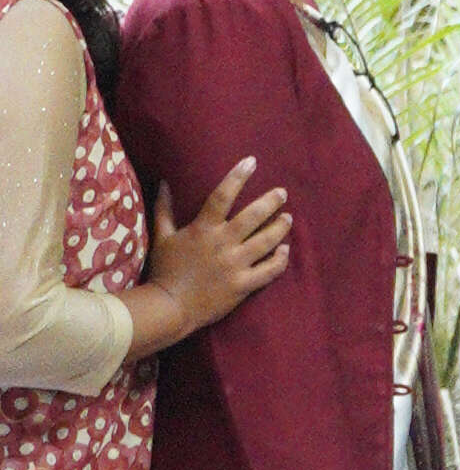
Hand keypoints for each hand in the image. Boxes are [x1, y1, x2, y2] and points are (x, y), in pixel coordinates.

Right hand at [132, 160, 291, 351]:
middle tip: (282, 193)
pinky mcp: (243, 285)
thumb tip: (163, 183)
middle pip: (254, 216)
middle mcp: (222, 243)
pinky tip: (285, 251)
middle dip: (271, 201)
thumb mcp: (161, 237)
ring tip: (288, 218)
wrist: (169, 308)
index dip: (238, 176)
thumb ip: (164, 209)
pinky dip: (281, 259)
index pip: (223, 195)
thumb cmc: (164, 271)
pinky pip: (269, 270)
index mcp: (203, 229)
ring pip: (267, 241)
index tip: (252, 161)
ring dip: (280, 228)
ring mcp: (235, 265)